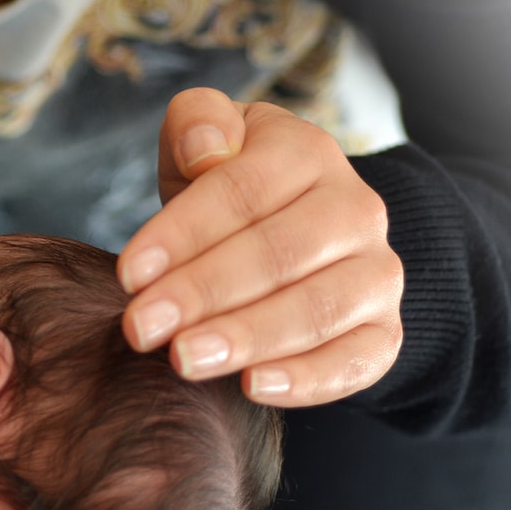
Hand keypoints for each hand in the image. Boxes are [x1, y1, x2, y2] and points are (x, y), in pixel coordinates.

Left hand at [117, 88, 403, 406]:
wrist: (291, 228)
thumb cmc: (227, 186)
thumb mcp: (205, 138)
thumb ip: (197, 122)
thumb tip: (206, 151)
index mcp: (307, 151)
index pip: (241, 191)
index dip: (182, 234)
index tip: (128, 275)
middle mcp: (355, 209)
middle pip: (277, 254)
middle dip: (202, 293)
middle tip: (140, 327)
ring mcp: (376, 273)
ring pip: (316, 309)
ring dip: (245, 338)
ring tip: (183, 360)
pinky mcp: (382, 330)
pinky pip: (355, 360)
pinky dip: (307, 379)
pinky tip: (252, 387)